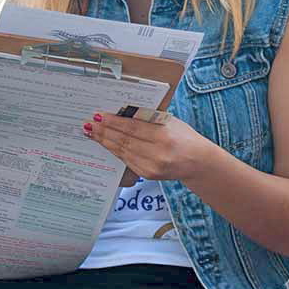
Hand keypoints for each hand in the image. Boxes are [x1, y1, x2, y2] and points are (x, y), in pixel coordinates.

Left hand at [83, 113, 216, 183]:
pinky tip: (106, 143)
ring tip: (92, 133)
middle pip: (124, 141)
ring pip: (122, 151)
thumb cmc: (184, 136)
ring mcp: (151, 167)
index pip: (132, 128)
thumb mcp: (169, 121)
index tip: (99, 116)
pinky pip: (126, 160)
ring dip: (105, 141)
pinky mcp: (147, 175)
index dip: (113, 122)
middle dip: (104, 132)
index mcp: (163, 137)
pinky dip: (115, 150)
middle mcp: (157, 154)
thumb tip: (121, 114)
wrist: (198, 162)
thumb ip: (147, 119)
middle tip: (90, 123)